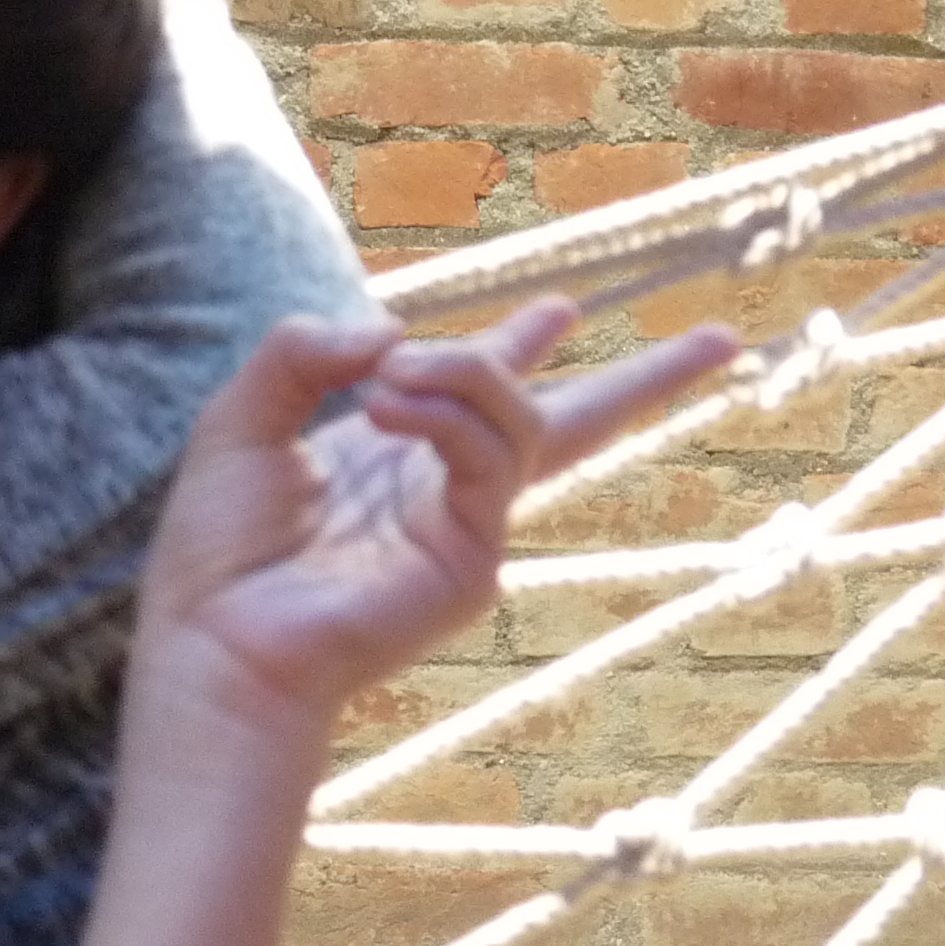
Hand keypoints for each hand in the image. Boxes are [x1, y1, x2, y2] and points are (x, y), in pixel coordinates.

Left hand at [134, 300, 742, 742]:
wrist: (219, 636)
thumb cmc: (220, 546)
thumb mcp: (244, 417)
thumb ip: (306, 354)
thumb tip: (391, 332)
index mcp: (392, 455)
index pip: (475, 392)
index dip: (517, 344)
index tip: (563, 309)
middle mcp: (442, 488)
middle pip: (574, 422)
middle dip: (648, 380)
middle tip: (724, 338)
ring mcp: (469, 525)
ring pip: (522, 416)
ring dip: (458, 372)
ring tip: (382, 384)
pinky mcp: (475, 556)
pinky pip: (490, 458)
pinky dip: (445, 416)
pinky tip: (385, 409)